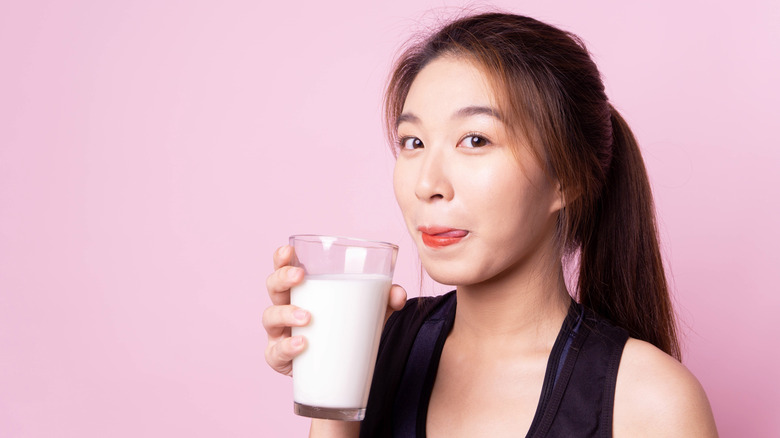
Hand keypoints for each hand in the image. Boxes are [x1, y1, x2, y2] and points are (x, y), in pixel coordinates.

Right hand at [262, 244, 406, 376]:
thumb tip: (399, 293)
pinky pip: (275, 353)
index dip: (281, 258)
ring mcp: (279, 334)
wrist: (338, 372)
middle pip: (272, 287)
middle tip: (300, 277)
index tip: (288, 250)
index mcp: (302, 291)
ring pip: (269, 317)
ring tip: (307, 317)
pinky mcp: (280, 359)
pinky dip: (286, 348)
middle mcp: (284, 308)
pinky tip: (301, 345)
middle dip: (282, 278)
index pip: (284, 269)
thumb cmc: (345, 331)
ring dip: (285, 313)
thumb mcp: (367, 312)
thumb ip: (385, 300)